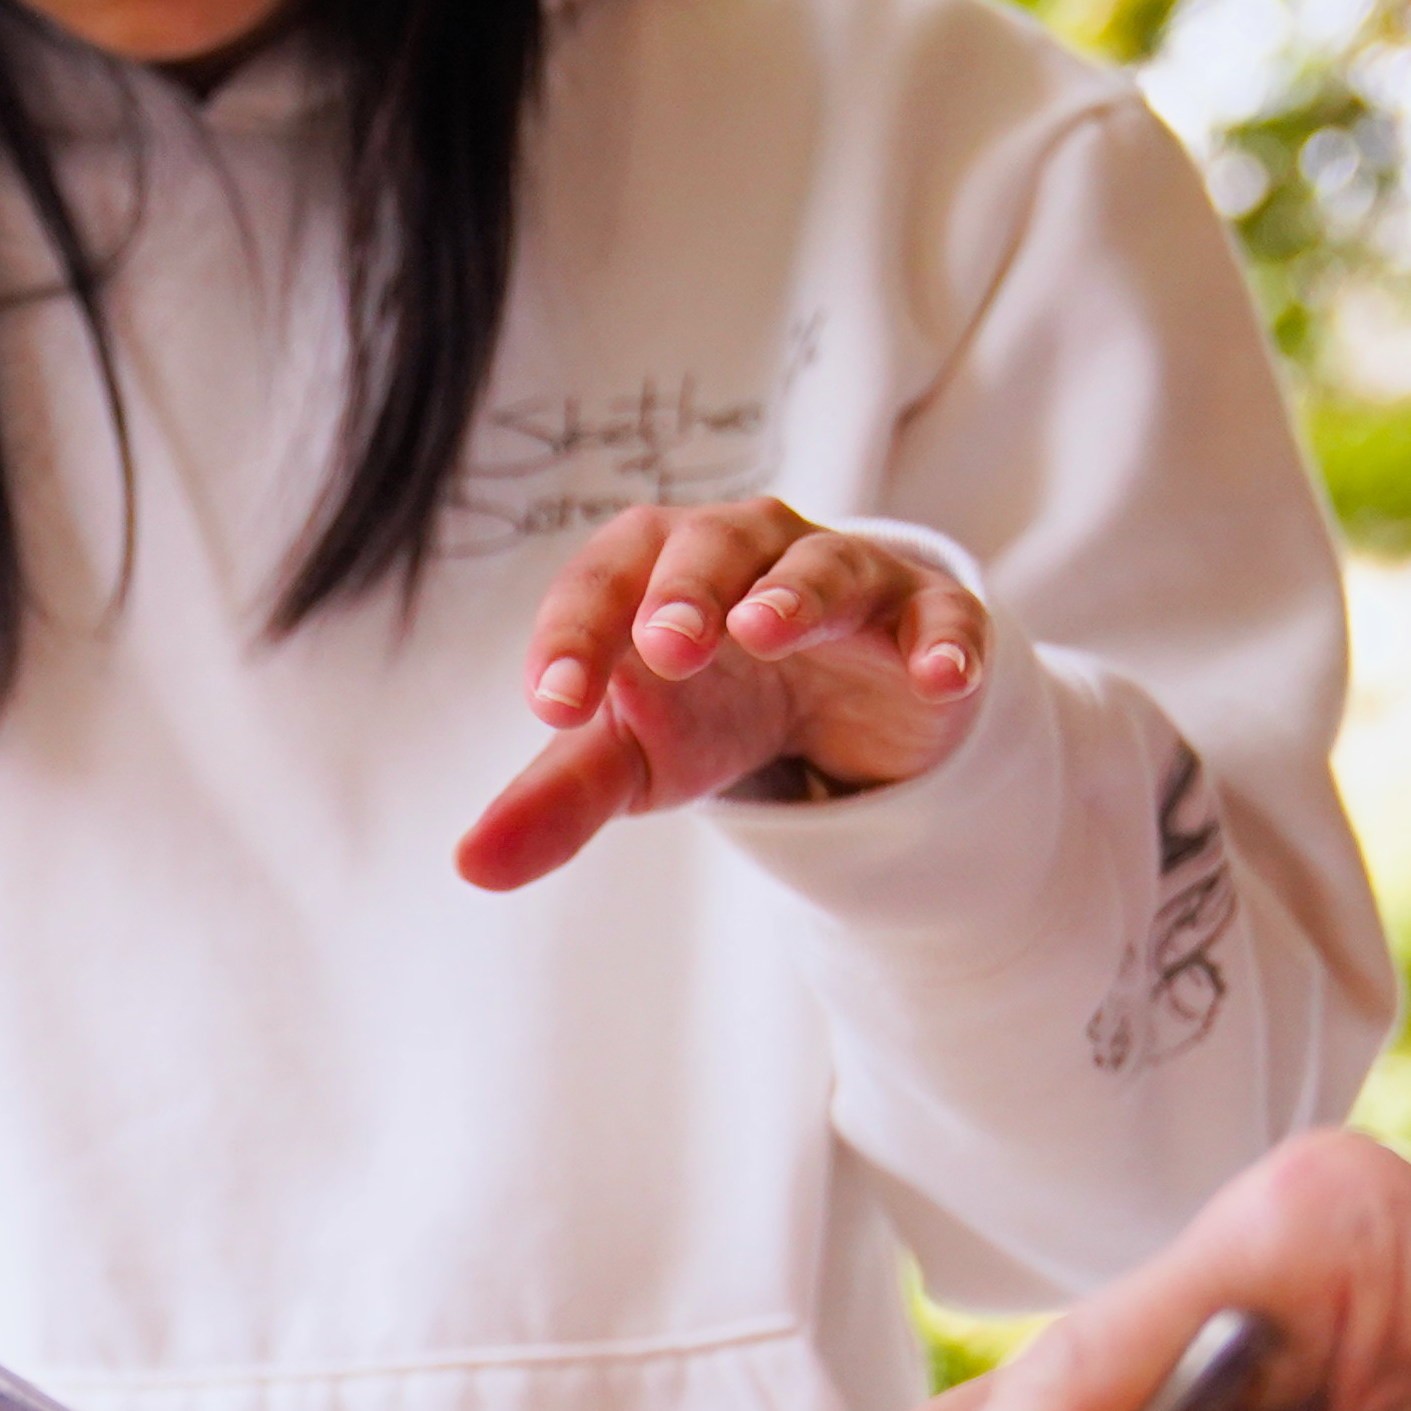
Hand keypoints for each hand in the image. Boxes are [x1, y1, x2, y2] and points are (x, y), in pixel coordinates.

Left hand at [454, 498, 987, 893]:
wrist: (834, 711)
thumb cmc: (708, 708)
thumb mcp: (632, 758)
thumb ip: (558, 799)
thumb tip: (469, 865)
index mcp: (656, 569)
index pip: (605, 581)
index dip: (575, 635)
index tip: (553, 706)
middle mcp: (750, 552)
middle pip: (715, 545)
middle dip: (688, 590)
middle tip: (665, 645)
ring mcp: (847, 580)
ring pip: (824, 567)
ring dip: (795, 595)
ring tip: (765, 632)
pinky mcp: (928, 621)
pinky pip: (940, 619)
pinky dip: (942, 642)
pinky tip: (935, 677)